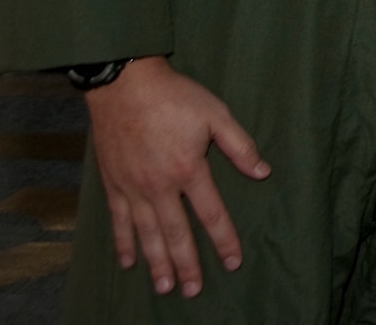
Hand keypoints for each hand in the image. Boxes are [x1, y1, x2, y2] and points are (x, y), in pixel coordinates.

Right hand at [83, 55, 268, 297]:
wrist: (124, 84)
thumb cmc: (174, 96)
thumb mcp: (215, 114)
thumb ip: (239, 146)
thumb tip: (263, 171)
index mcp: (188, 169)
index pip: (211, 214)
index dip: (224, 240)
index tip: (232, 262)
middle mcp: (159, 186)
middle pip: (176, 234)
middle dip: (187, 265)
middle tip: (194, 291)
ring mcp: (133, 187)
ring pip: (147, 235)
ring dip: (157, 263)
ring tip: (165, 287)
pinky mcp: (113, 184)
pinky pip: (118, 221)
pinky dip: (124, 243)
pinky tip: (129, 262)